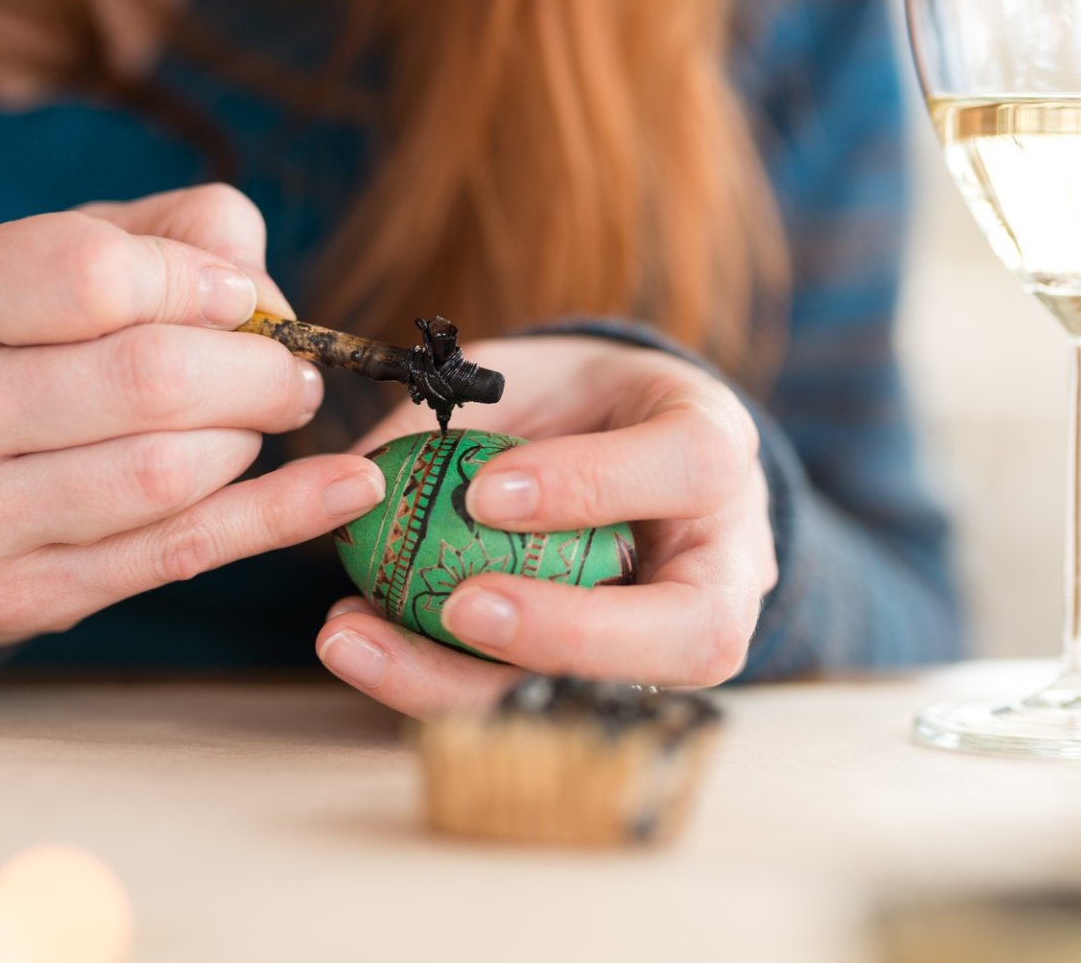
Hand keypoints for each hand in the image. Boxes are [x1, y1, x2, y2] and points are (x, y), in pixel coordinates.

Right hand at [0, 185, 384, 647]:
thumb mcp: (41, 262)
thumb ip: (166, 237)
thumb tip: (265, 290)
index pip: (97, 274)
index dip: (199, 282)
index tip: (240, 298)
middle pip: (148, 379)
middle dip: (255, 371)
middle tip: (291, 373)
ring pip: (168, 473)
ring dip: (249, 440)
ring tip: (261, 419)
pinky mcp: (13, 596)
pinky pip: (179, 552)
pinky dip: (281, 516)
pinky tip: (349, 489)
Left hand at [315, 336, 775, 716]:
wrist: (616, 452)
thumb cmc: (574, 402)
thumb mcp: (529, 373)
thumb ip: (461, 414)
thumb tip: (362, 476)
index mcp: (716, 450)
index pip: (689, 469)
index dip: (591, 486)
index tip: (483, 493)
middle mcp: (725, 563)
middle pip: (695, 631)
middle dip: (569, 634)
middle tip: (458, 610)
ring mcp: (680, 639)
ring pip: (611, 697)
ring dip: (470, 683)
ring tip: (355, 640)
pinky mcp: (614, 686)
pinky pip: (537, 709)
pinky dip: (439, 688)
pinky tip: (362, 652)